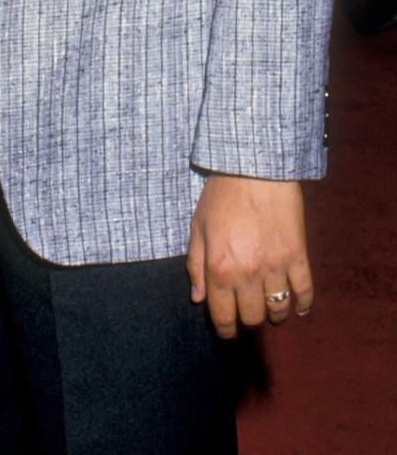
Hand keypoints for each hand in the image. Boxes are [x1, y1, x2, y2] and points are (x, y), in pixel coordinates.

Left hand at [187, 174, 312, 337]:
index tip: (227, 331)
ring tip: (270, 309)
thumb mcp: (198, 226)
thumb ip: (195, 264)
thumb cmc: (221, 195)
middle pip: (252, 317)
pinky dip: (303, 305)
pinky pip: (304, 291)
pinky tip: (299, 308)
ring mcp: (275, 267)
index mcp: (219, 268)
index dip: (225, 330)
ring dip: (274, 314)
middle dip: (248, 320)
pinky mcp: (297, 256)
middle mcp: (247, 274)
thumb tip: (198, 298)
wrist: (255, 168)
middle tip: (247, 313)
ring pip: (278, 309)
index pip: (223, 316)